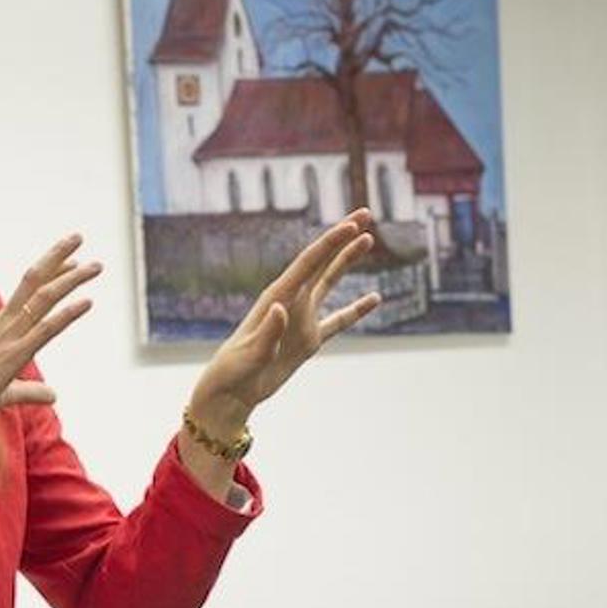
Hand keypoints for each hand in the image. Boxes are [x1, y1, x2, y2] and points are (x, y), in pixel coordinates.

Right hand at [0, 234, 102, 431]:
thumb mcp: (8, 392)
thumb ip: (32, 391)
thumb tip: (52, 395)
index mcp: (1, 327)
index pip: (28, 290)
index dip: (50, 272)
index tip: (70, 261)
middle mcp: (5, 323)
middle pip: (35, 280)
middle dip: (58, 257)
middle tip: (78, 237)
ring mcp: (10, 336)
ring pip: (44, 297)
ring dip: (71, 279)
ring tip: (95, 265)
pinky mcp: (15, 353)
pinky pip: (46, 327)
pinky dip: (68, 313)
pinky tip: (87, 301)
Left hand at [187, 208, 382, 430]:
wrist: (231, 393)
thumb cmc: (234, 371)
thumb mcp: (251, 352)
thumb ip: (268, 331)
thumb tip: (280, 308)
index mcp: (277, 297)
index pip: (309, 262)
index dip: (332, 241)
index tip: (353, 224)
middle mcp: (290, 302)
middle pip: (322, 262)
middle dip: (344, 238)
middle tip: (366, 214)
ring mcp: (301, 320)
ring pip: (330, 283)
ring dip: (348, 261)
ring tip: (368, 239)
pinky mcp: (308, 341)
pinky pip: (338, 321)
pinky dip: (356, 309)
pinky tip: (374, 298)